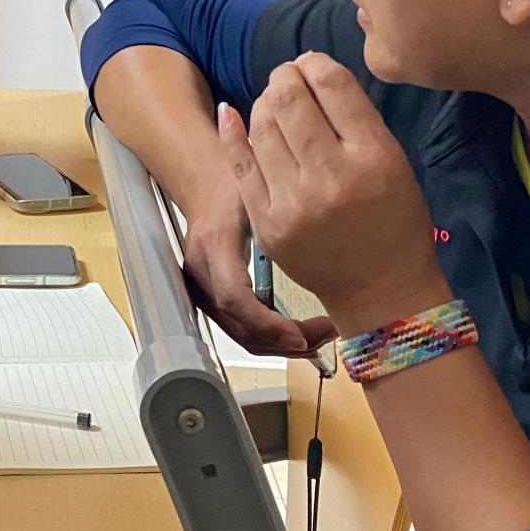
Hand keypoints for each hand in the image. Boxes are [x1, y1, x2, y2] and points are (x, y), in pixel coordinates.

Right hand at [180, 190, 337, 356]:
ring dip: (282, 344)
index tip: (301, 337)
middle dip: (285, 342)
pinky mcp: (210, 299)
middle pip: (240, 327)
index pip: (234, 297)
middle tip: (327, 334)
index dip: (267, 324)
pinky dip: (272, 335)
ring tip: (322, 335)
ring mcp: (202, 290)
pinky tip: (300, 331)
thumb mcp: (260, 194)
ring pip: (242, 335)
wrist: (204, 186)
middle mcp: (202, 273)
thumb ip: (282, 219)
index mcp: (214, 244)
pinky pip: (241, 328)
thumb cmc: (235, 186)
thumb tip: (326, 250)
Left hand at [216, 53, 446, 334]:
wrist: (381, 290)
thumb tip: (313, 70)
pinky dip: (234, 132)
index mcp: (373, 156)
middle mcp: (331, 177)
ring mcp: (294, 203)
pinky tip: (232, 112)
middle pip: (289, 99)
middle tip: (287, 77)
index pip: (332, 85)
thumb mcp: (394, 162)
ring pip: (261, 126)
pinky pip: (241, 165)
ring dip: (263, 104)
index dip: (315, 63)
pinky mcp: (267, 223)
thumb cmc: (395, 221)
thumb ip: (357, 118)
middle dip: (284, 77)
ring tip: (273, 102)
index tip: (311, 64)